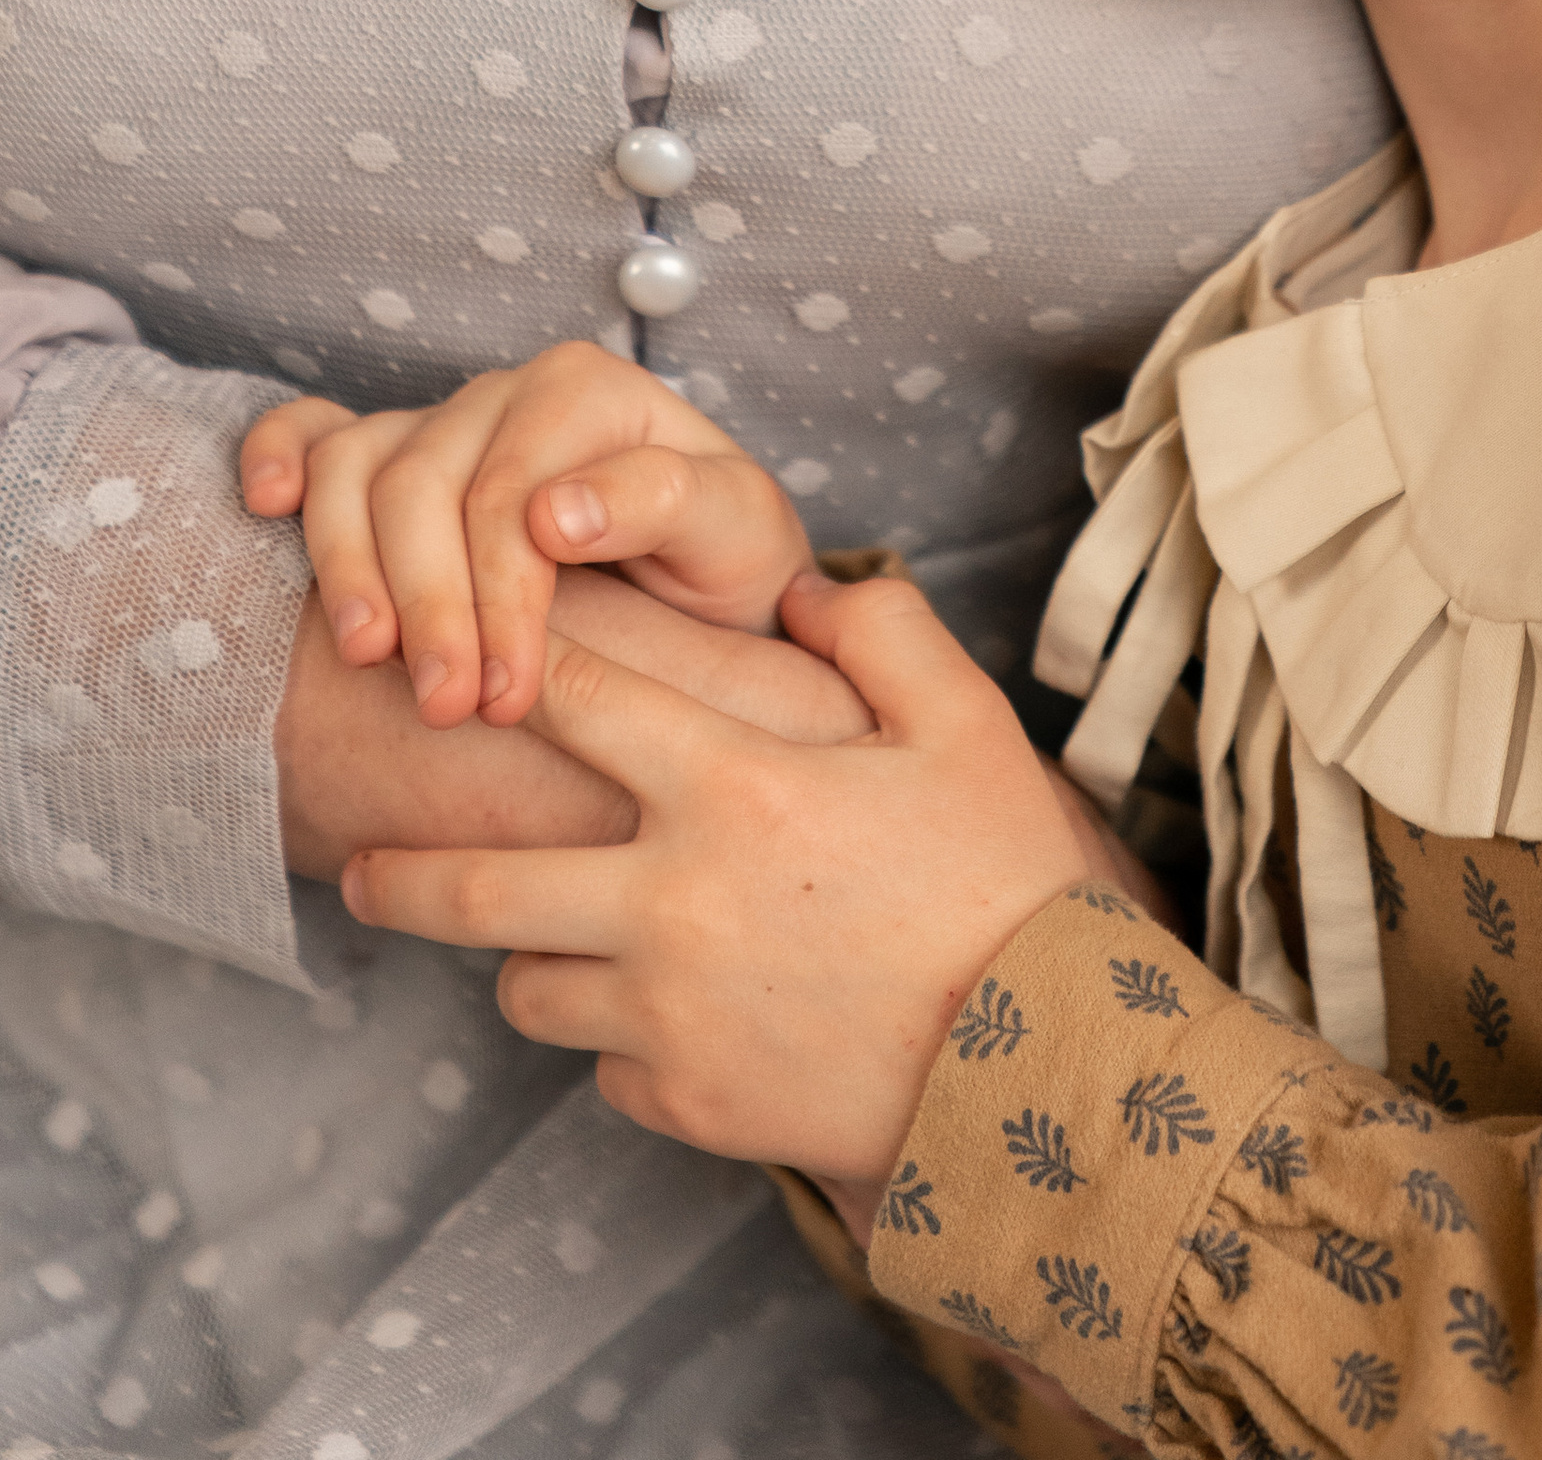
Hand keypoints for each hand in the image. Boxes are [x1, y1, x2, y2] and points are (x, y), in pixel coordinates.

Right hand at [241, 340, 814, 723]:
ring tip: (369, 659)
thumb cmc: (722, 562)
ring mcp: (443, 419)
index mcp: (595, 395)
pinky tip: (268, 505)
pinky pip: (314, 430)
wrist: (705, 582)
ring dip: (349, 568)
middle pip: (426, 483)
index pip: (514, 489)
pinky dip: (281, 453)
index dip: (501, 597)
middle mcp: (510, 395)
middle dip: (429, 604)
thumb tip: (553, 512)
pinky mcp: (391, 453)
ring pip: (357, 468)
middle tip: (443, 708)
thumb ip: (668, 503)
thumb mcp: (738, 533)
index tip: (505, 695)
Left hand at [340, 571, 1088, 1182]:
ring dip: (527, 955)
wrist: (1034, 1070)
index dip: (517, 661)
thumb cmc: (1004, 882)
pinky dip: (618, 1038)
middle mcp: (668, 900)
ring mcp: (665, 1012)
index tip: (468, 648)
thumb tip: (809, 593)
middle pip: (475, 888)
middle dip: (397, 871)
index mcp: (730, 787)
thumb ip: (881, 633)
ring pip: (525, 985)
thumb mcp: (965, 725)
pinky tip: (670, 1015)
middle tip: (355, 864)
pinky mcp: (682, 1100)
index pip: (577, 700)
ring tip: (542, 940)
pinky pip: (604, 1065)